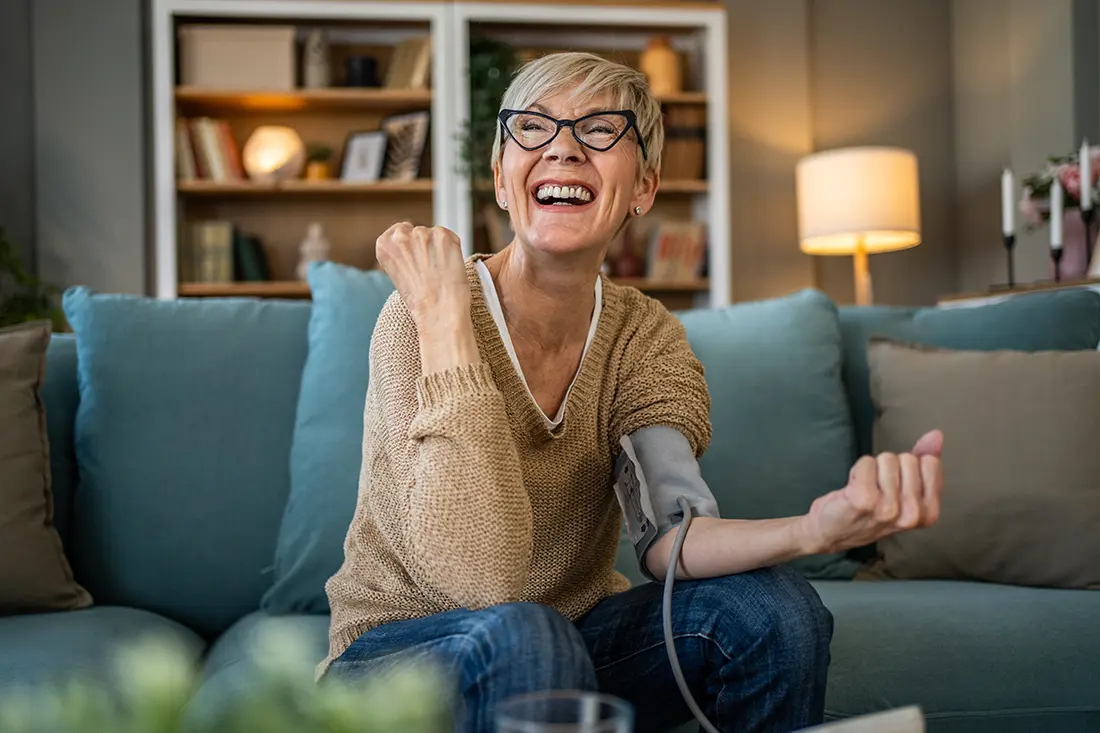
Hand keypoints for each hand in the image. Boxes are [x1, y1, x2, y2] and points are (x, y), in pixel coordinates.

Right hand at [376, 222, 468, 328]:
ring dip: (438, 248)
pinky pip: (449, 237)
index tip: (414, 260)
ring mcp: (422, 234)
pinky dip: (452, 249)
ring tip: (439, 271)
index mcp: (383, 245)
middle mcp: (400, 236)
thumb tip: (415, 241)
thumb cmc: (420, 301)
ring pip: (434, 234)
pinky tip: (449, 266)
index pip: (398, 231)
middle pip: (417, 231)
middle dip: (424, 246)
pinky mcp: (443, 235)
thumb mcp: (398, 274)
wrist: (438, 311)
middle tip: (429, 269)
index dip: (410, 246)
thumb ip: (401, 254)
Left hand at [800, 430, 943, 554]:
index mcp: (928, 513)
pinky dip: (857, 469)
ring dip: (872, 469)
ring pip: (887, 459)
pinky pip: (866, 462)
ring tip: (865, 489)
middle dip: (889, 467)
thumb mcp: (904, 492)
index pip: (930, 462)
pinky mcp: (864, 500)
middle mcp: (912, 514)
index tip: (896, 485)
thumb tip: (936, 435)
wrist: (832, 531)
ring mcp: (888, 509)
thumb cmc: (870, 510)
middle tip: (878, 489)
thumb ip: (924, 463)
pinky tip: (853, 489)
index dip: (908, 467)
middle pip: (908, 458)